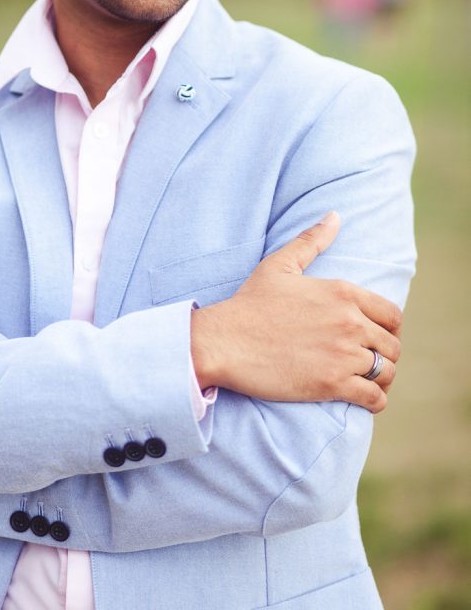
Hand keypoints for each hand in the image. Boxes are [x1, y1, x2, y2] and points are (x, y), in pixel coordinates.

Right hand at [190, 212, 401, 412]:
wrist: (224, 340)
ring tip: (368, 382)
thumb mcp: (280, 264)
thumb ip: (311, 240)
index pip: (392, 315)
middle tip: (369, 362)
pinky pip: (373, 398)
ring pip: (387, 373)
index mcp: (343, 292)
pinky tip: (363, 399)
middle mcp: (350, 322)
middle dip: (385, 355)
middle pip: (393, 346)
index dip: (390, 329)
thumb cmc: (250, 302)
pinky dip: (374, 401)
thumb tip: (334, 216)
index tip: (377, 338)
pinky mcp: (332, 385)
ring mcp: (343, 355)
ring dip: (381, 380)